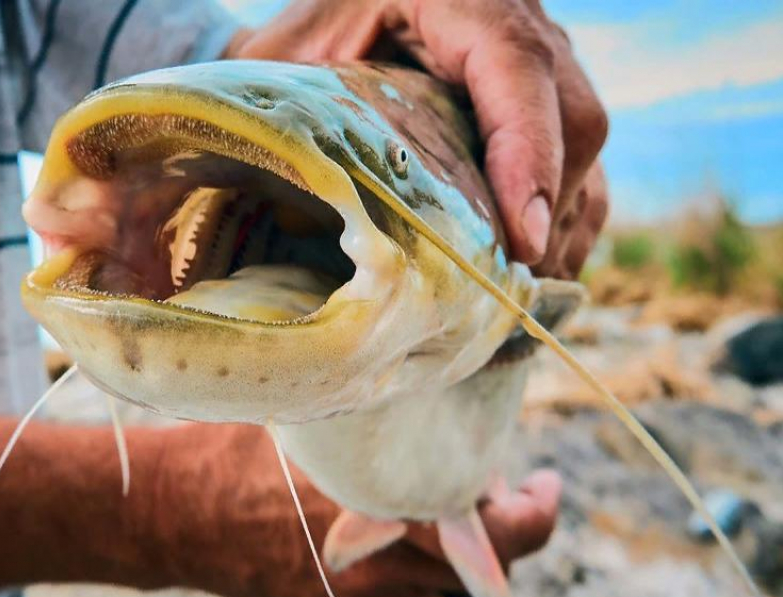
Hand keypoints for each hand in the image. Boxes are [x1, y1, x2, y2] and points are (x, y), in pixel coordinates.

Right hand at [151, 424, 560, 596]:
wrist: (182, 510)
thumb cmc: (250, 451)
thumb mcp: (329, 424)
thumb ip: (396, 434)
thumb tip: (457, 439)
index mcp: (391, 512)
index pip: (503, 534)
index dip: (539, 510)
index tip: (544, 483)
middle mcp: (385, 572)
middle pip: (487, 575)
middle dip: (506, 533)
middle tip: (503, 494)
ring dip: (470, 570)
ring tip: (458, 527)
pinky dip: (428, 595)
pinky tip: (413, 556)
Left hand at [225, 0, 608, 279]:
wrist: (369, 0)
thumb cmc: (329, 20)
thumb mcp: (300, 46)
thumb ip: (294, 104)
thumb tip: (284, 210)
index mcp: (465, 1)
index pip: (518, 70)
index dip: (528, 158)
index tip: (522, 242)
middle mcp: (522, 28)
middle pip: (575, 120)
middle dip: (547, 211)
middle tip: (507, 286)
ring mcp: (545, 66)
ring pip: (586, 147)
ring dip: (562, 224)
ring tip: (520, 291)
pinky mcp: (548, 100)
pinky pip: (584, 157)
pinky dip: (568, 217)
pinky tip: (535, 264)